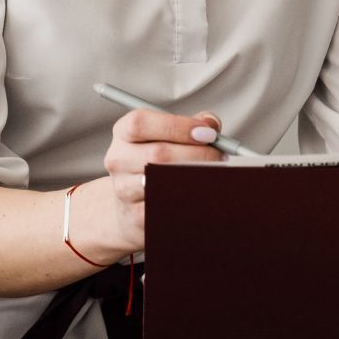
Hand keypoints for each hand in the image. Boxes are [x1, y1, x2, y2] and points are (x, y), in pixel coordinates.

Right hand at [102, 108, 223, 250]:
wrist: (129, 206)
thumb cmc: (156, 163)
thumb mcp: (167, 137)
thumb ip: (192, 125)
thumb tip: (211, 124)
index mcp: (124, 133)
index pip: (141, 123)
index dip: (177, 127)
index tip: (208, 133)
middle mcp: (118, 159)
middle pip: (157, 154)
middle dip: (197, 155)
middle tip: (221, 157)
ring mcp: (123, 189)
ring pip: (161, 183)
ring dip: (195, 178)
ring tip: (215, 175)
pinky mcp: (134, 215)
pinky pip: (166, 207)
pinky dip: (189, 200)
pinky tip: (202, 195)